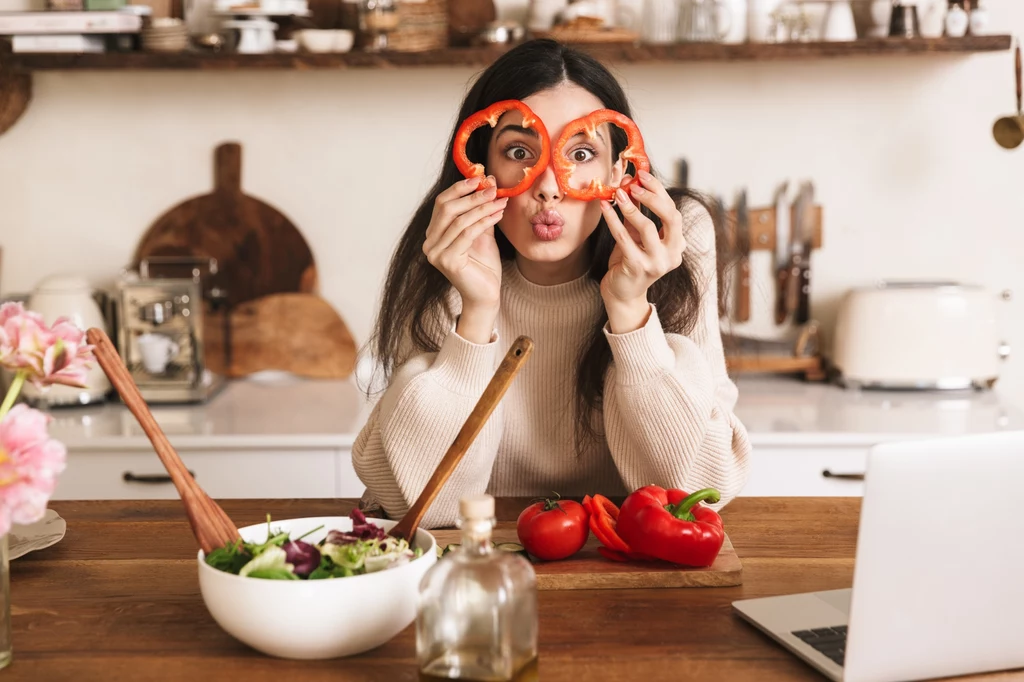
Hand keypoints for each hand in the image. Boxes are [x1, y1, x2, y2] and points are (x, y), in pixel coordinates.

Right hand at [423, 176, 505, 341]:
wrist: (486, 295)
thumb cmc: (483, 266)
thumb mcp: (482, 232)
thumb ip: (480, 210)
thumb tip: (488, 181)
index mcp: (433, 234)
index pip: (442, 203)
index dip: (460, 188)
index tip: (481, 177)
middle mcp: (429, 243)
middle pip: (448, 209)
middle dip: (472, 196)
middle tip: (493, 187)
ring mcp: (435, 253)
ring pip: (459, 220)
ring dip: (482, 207)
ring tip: (500, 200)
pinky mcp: (447, 261)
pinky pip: (467, 234)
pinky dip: (484, 221)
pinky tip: (497, 214)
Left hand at [599, 169, 686, 333]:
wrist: (622, 294)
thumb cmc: (630, 262)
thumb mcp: (636, 236)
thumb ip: (636, 213)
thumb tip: (629, 183)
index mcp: (677, 244)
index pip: (673, 212)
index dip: (659, 191)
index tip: (643, 176)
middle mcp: (672, 254)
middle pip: (671, 217)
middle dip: (653, 197)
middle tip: (634, 184)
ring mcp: (657, 263)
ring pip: (647, 227)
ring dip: (630, 207)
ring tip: (618, 193)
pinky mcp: (638, 267)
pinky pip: (624, 238)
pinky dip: (613, 220)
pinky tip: (604, 207)